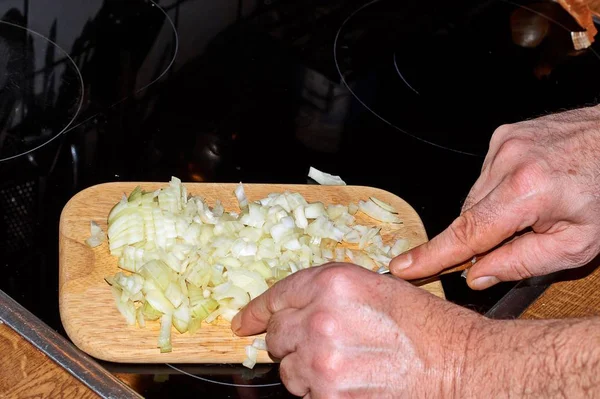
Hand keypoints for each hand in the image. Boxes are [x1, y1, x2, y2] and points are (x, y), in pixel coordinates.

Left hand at [231, 262, 481, 397]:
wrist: (459, 365)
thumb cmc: (426, 326)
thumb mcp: (376, 287)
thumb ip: (327, 292)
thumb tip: (294, 308)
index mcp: (332, 282)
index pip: (276, 295)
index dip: (257, 311)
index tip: (244, 323)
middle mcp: (320, 317)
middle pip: (277, 335)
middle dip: (291, 341)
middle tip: (319, 345)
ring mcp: (321, 358)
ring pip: (287, 368)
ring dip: (304, 368)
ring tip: (342, 364)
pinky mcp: (327, 393)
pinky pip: (304, 393)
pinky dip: (317, 390)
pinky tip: (346, 381)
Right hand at [390, 105, 599, 289]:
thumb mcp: (578, 244)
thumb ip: (522, 263)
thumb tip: (477, 275)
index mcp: (527, 191)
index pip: (466, 233)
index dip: (432, 255)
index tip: (403, 266)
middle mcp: (509, 161)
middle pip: (469, 215)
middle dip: (483, 235)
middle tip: (517, 237)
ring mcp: (504, 144)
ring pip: (475, 196)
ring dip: (493, 211)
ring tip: (533, 207)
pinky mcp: (504, 136)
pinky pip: (485, 175)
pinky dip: (498, 189)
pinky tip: (526, 188)